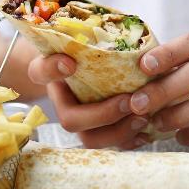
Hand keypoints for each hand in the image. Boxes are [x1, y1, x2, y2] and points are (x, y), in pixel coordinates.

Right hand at [28, 54, 150, 148]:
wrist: (102, 70)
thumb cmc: (94, 53)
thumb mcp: (84, 42)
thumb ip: (73, 43)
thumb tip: (68, 63)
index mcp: (52, 75)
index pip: (40, 72)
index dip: (52, 70)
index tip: (70, 63)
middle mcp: (62, 102)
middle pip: (71, 121)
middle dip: (102, 114)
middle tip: (129, 102)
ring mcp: (82, 122)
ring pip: (93, 139)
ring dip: (120, 132)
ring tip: (143, 117)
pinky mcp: (101, 133)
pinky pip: (112, 146)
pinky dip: (131, 141)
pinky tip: (147, 133)